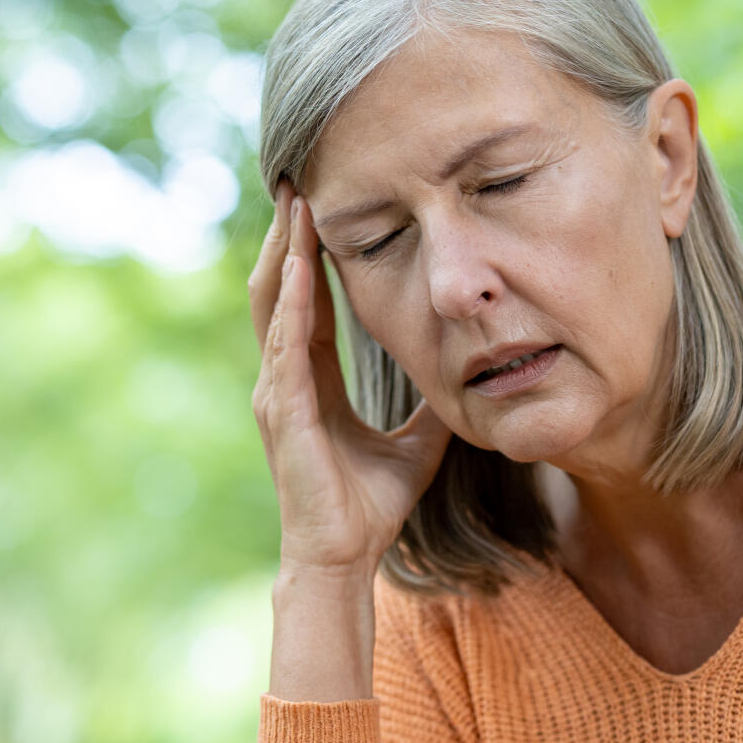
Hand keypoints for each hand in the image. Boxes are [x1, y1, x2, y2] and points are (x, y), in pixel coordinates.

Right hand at [249, 178, 453, 582]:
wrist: (344, 559)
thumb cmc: (370, 508)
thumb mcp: (417, 442)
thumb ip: (431, 405)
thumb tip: (468, 377)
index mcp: (309, 384)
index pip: (305, 305)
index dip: (309, 258)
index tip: (317, 210)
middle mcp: (284, 381)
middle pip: (279, 291)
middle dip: (288, 238)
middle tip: (296, 184)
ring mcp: (277, 395)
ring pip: (274, 307)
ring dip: (284, 255)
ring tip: (295, 207)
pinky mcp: (283, 413)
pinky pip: (286, 344)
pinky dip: (293, 303)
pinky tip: (300, 267)